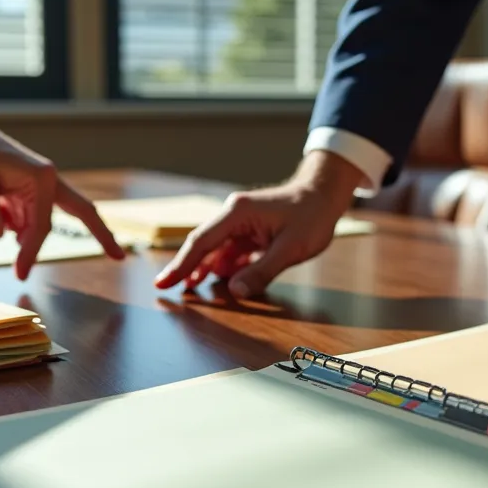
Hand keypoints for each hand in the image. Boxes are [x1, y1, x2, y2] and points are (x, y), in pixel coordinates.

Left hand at [0, 98, 123, 279]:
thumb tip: (2, 240)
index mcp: (42, 178)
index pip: (43, 226)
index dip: (32, 253)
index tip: (21, 274)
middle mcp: (45, 181)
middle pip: (69, 218)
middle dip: (88, 237)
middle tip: (115, 257)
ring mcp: (34, 187)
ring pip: (35, 223)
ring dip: (18, 230)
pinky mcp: (21, 192)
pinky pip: (20, 218)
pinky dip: (5, 223)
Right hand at [154, 151, 360, 297]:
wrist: (324, 196)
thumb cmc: (312, 216)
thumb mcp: (291, 248)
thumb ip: (262, 271)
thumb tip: (234, 291)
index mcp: (238, 213)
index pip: (201, 242)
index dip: (181, 265)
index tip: (163, 282)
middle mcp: (233, 215)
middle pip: (202, 245)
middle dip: (185, 268)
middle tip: (166, 289)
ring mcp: (240, 223)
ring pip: (214, 250)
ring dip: (203, 268)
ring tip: (189, 290)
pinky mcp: (249, 231)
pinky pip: (229, 251)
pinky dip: (222, 266)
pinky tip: (215, 280)